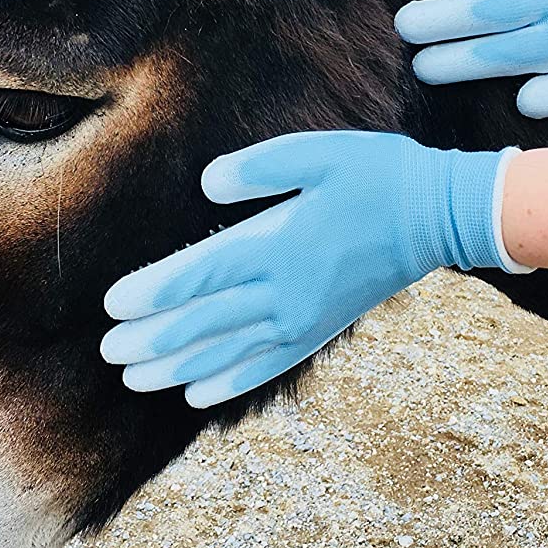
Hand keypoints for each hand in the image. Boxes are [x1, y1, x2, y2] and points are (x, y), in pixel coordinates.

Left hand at [101, 131, 525, 406]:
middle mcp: (284, 292)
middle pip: (203, 323)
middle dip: (152, 339)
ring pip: (227, 352)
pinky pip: (265, 366)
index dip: (152, 293)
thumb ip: (258, 169)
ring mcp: (302, 318)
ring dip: (177, 366)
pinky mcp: (318, 331)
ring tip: (135, 378)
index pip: (199, 275)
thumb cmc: (375, 175)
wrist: (438, 216)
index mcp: (276, 245)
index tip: (113, 305)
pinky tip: (197, 393)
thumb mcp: (317, 153)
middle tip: (108, 351)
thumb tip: (208, 184)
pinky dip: (228, 381)